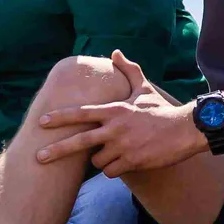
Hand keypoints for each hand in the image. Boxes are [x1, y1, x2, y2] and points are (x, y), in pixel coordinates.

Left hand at [33, 51, 205, 175]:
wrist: (185, 129)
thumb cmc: (161, 110)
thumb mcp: (144, 88)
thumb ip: (128, 70)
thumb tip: (115, 52)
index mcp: (114, 110)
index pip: (81, 113)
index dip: (60, 117)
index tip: (42, 122)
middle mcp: (115, 129)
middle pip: (78, 142)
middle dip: (56, 151)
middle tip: (38, 157)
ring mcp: (123, 147)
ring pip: (96, 161)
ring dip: (101, 160)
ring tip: (114, 153)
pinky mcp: (132, 162)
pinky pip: (111, 172)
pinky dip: (114, 170)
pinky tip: (124, 163)